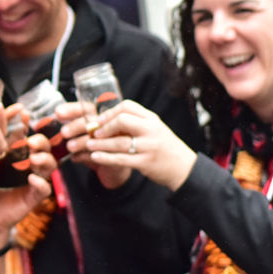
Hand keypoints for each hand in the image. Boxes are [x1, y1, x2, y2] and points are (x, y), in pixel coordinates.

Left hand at [0, 133, 55, 243]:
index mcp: (15, 155)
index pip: (23, 136)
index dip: (24, 124)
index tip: (21, 113)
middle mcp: (27, 165)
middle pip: (42, 147)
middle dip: (39, 140)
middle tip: (29, 139)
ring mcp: (33, 180)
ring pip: (49, 165)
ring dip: (43, 159)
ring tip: (32, 157)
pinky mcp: (34, 197)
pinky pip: (44, 189)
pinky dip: (40, 183)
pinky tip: (31, 178)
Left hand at [71, 100, 197, 190]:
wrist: (183, 167)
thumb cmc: (163, 146)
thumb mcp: (153, 129)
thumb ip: (135, 123)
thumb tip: (106, 120)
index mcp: (151, 119)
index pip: (128, 106)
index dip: (110, 112)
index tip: (99, 119)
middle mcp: (151, 130)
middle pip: (123, 120)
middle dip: (105, 126)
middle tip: (94, 132)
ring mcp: (149, 147)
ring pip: (119, 142)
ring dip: (101, 144)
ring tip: (89, 145)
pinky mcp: (145, 163)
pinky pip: (121, 159)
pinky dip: (106, 158)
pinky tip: (95, 157)